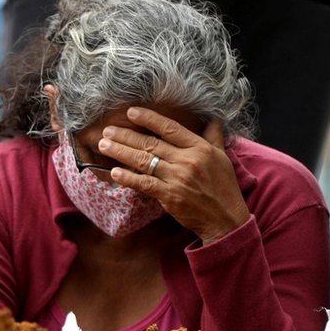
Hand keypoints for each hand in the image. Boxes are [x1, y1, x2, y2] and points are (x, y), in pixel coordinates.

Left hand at [97, 107, 250, 244]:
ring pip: (143, 161)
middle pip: (150, 143)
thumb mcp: (222, 157)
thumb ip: (213, 136)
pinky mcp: (169, 196)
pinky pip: (144, 183)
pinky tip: (114, 172)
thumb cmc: (223, 187)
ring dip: (120, 152)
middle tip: (107, 130)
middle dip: (125, 135)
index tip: (131, 112)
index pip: (170, 128)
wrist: (226, 218)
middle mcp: (188, 160)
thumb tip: (213, 118)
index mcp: (200, 148)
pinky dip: (128, 177)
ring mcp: (177, 178)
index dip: (149, 119)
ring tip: (104, 145)